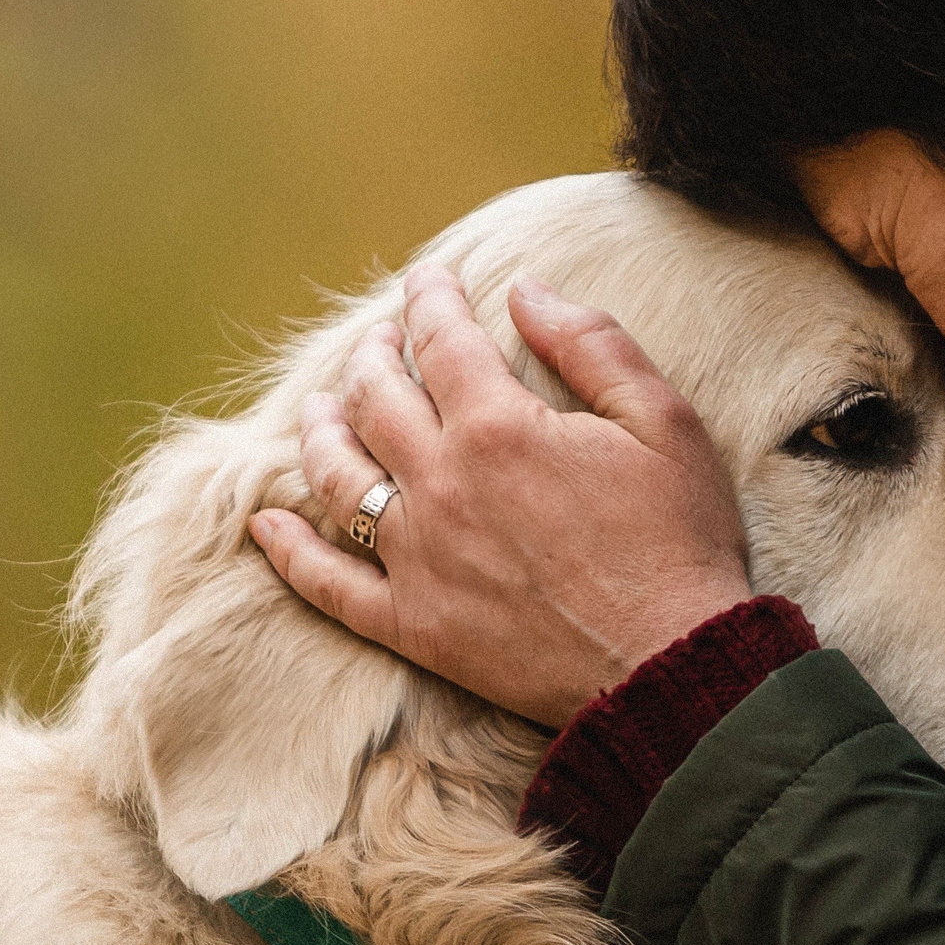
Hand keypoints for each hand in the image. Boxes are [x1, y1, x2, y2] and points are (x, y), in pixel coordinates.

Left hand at [249, 263, 753, 725]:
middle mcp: (441, 485)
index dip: (430, 298)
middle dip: (373, 354)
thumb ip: (593, 345)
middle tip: (380, 337)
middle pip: (375, 399)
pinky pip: (327, 584)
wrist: (672, 666)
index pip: (441, 339)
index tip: (430, 277)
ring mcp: (417, 559)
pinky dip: (288, 552)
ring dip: (320, 431)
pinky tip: (265, 526)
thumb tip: (526, 290)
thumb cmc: (679, 543)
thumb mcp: (664, 422)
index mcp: (500, 428)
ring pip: (337, 478)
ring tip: (320, 406)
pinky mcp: (411, 625)